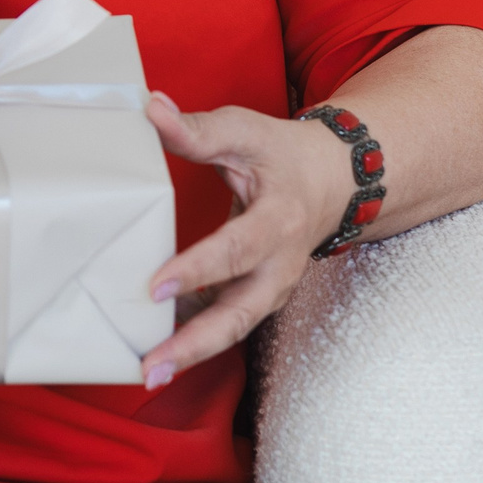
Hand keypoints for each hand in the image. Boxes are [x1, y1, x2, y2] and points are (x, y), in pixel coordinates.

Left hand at [136, 94, 356, 388]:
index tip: (155, 285)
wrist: (334, 180)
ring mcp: (273, 287)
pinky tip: (154, 350)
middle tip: (153, 363)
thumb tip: (149, 108)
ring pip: (234, 328)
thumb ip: (198, 129)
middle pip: (241, 312)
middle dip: (196, 342)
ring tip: (148, 373)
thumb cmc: (282, 155)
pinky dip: (192, 340)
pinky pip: (226, 324)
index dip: (197, 269)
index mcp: (279, 220)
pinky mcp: (258, 297)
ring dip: (192, 353)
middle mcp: (280, 264)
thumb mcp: (246, 132)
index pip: (236, 249)